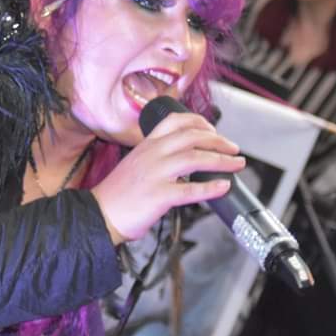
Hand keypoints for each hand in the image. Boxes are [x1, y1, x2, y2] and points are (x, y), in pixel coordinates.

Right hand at [92, 111, 244, 243]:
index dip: (200, 122)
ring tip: (237, 164)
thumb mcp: (135, 163)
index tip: (213, 129)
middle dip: (219, 140)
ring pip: (195, 158)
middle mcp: (152, 154)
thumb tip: (185, 158)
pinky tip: (224, 187)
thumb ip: (156, 156)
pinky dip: (211, 188)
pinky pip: (191, 190)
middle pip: (192, 137)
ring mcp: (155, 174)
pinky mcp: (159, 196)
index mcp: (146, 145)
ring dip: (221, 160)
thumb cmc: (118, 194)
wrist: (98, 215)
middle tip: (234, 149)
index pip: (175, 121)